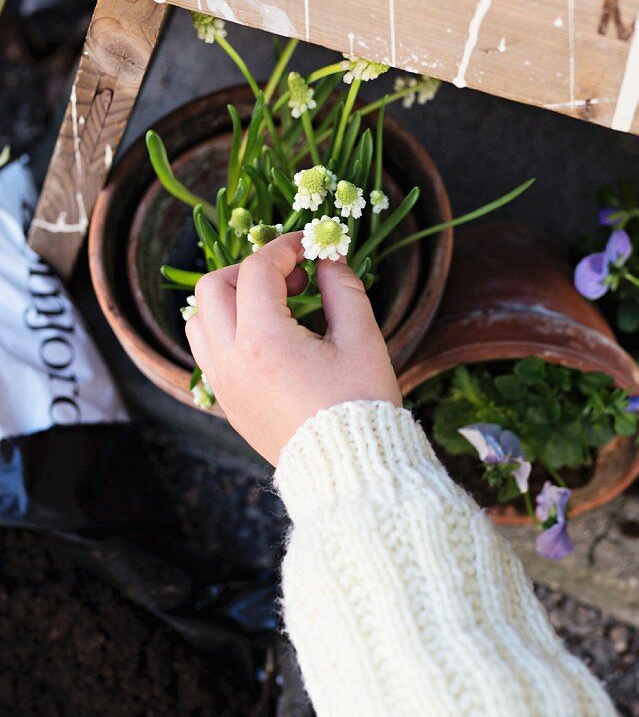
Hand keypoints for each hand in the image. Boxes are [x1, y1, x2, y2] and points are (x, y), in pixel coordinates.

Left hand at [185, 232, 401, 464]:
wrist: (348, 469)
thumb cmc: (360, 404)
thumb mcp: (362, 339)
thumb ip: (342, 289)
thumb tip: (328, 261)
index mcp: (262, 340)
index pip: (256, 270)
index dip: (284, 248)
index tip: (308, 246)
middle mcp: (230, 360)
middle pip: (212, 288)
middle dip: (248, 270)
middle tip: (291, 279)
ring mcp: (224, 384)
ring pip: (199, 321)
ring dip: (230, 301)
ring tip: (274, 307)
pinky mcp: (228, 403)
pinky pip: (208, 352)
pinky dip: (228, 331)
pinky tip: (269, 337)